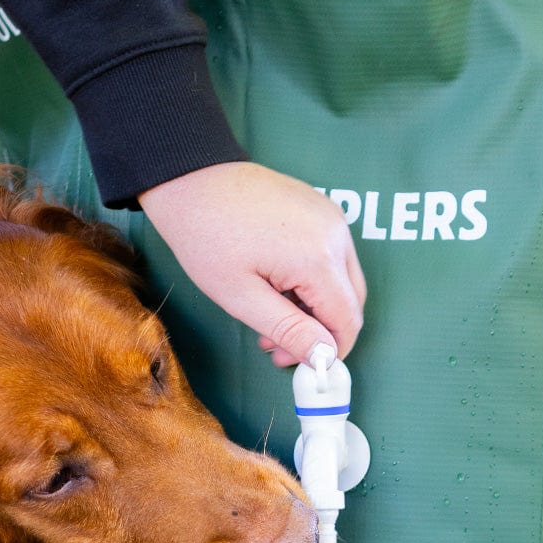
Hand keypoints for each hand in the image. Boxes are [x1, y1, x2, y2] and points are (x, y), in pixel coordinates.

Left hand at [140, 162, 365, 366]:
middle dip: (320, 332)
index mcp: (318, 258)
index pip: (347, 321)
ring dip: (314, 308)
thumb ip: (289, 329)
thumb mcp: (241, 296)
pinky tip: (277, 285)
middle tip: (276, 345)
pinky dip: (313, 281)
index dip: (327, 351)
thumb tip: (324, 357)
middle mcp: (336, 235)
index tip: (295, 363)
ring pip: (343, 281)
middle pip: (351, 302)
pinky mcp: (322, 209)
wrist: (190, 179)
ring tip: (269, 316)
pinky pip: (332, 257)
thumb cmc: (207, 236)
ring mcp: (332, 218)